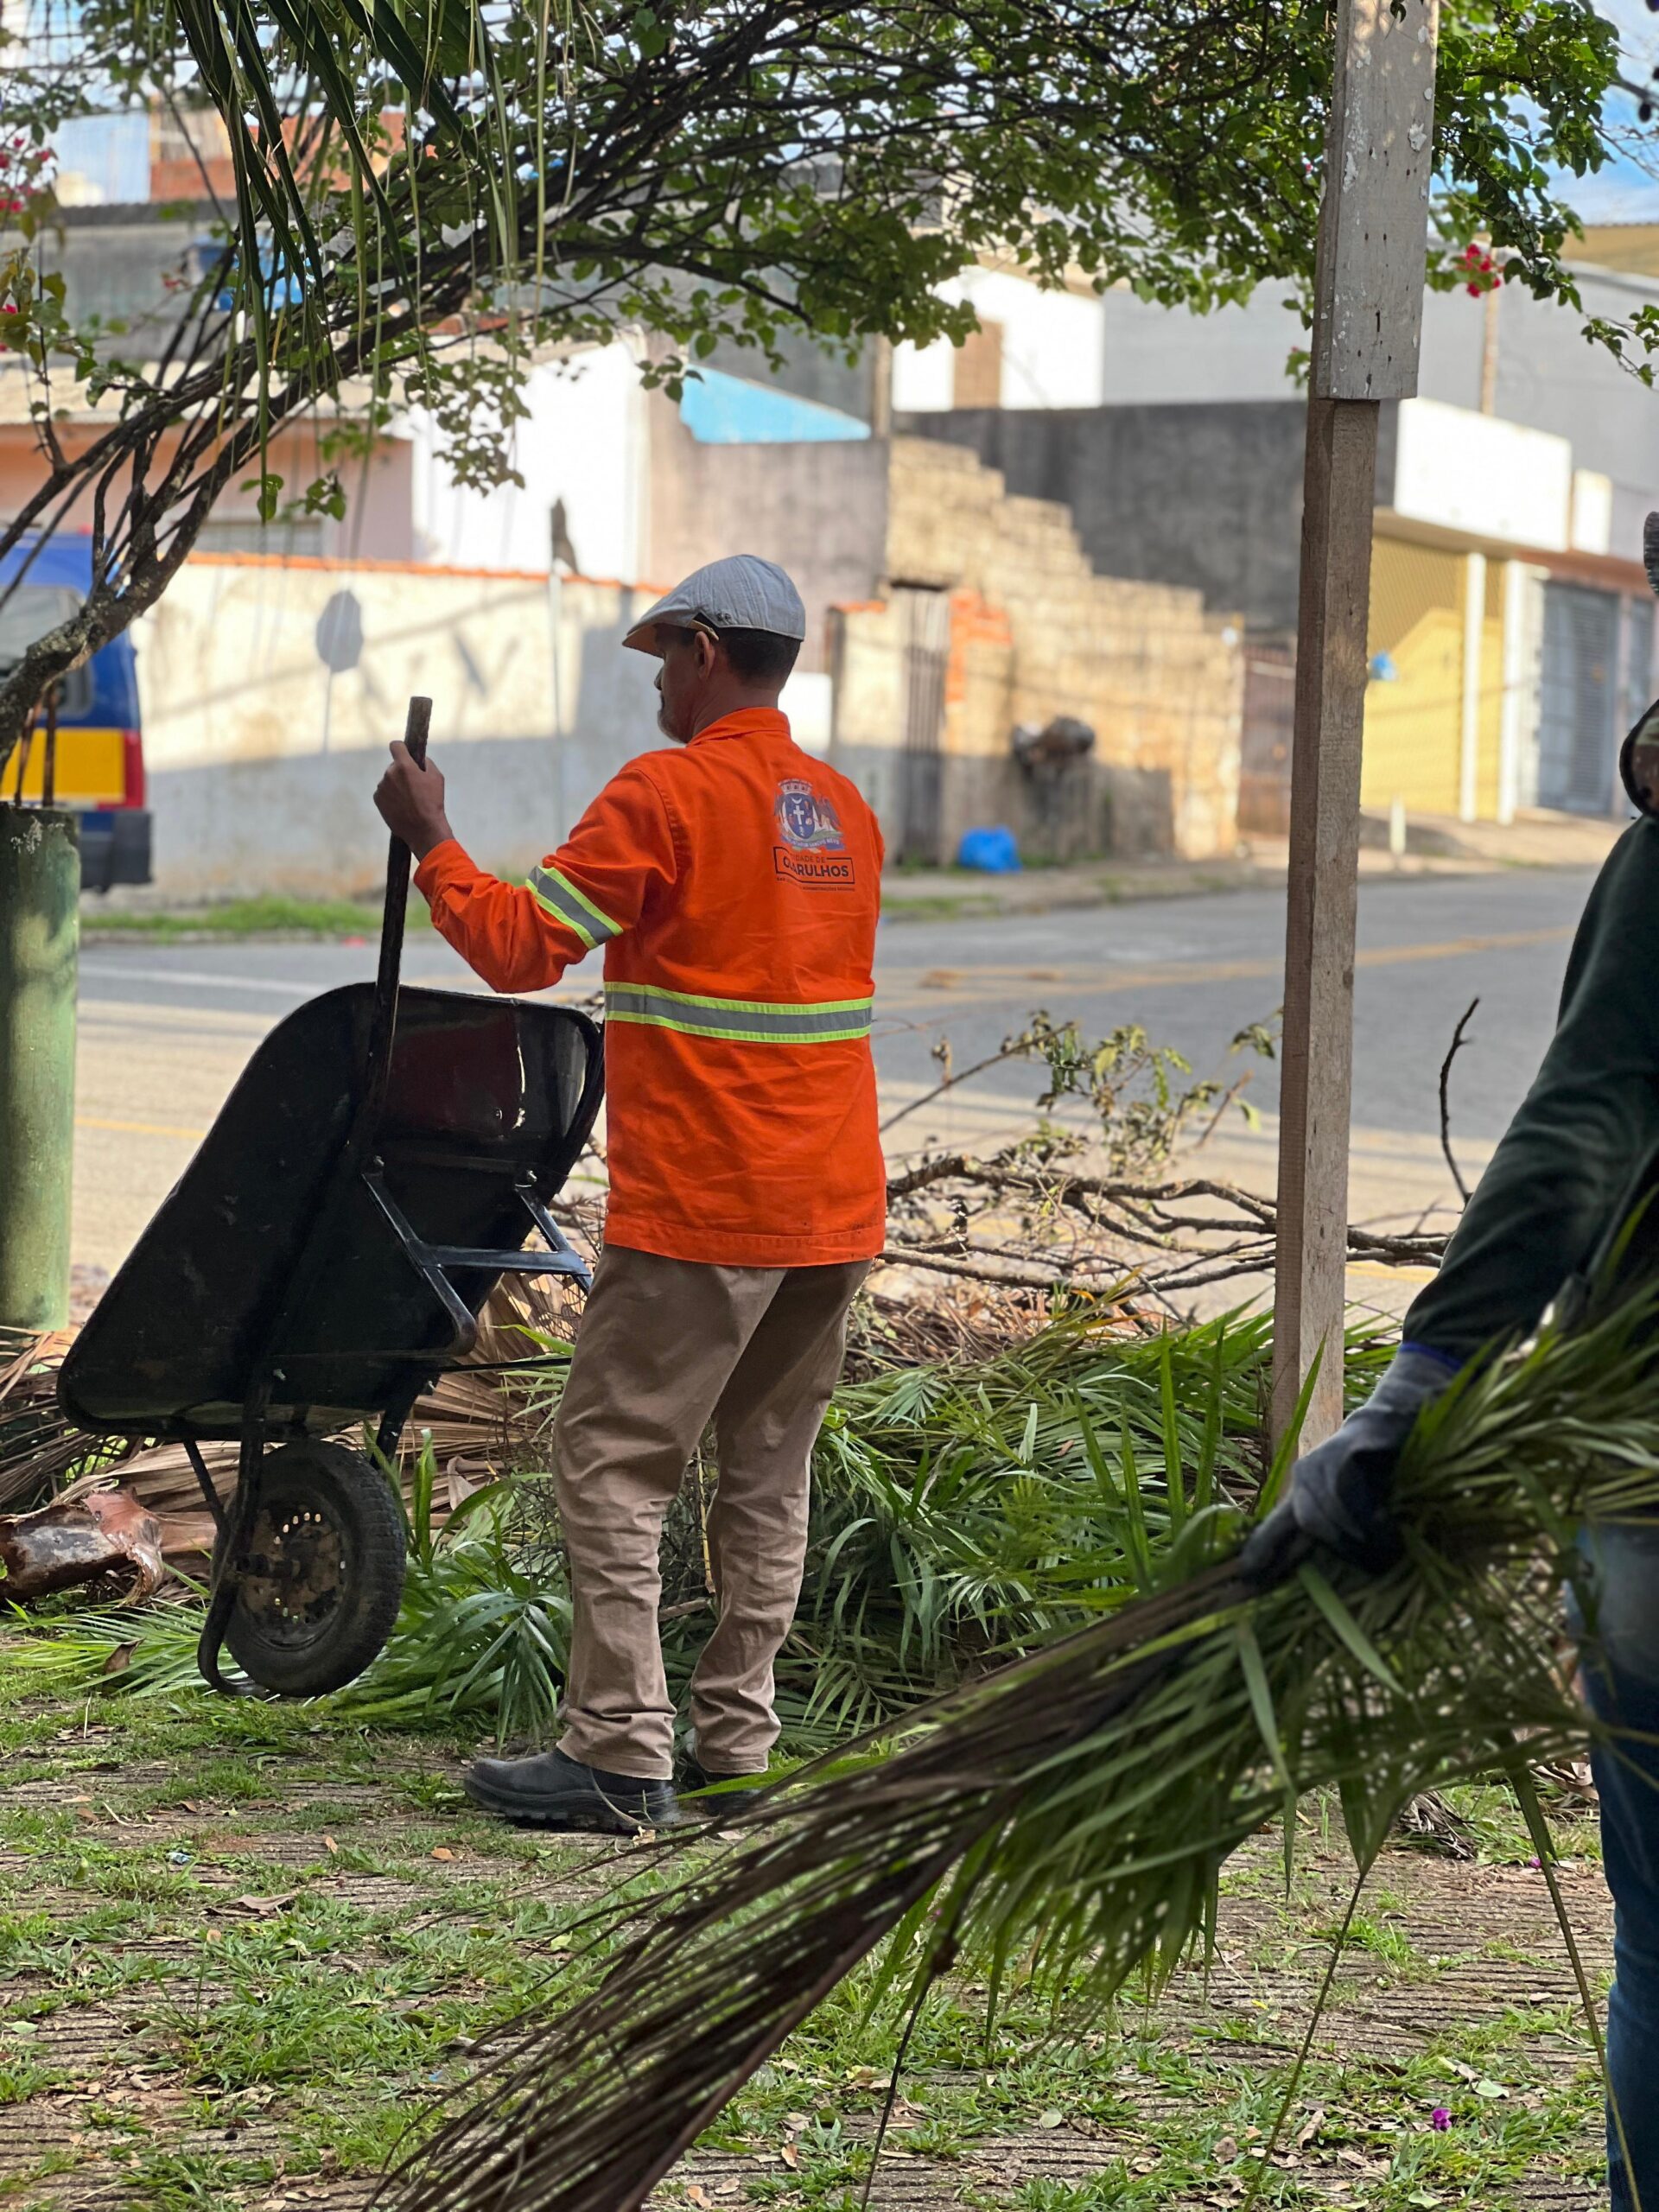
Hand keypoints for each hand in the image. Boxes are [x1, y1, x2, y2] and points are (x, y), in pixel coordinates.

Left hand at [374, 741, 452, 859]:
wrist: (423, 829)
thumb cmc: (432, 803)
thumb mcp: (437, 778)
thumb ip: (426, 762)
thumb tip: (420, 759)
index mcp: (404, 766)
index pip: (395, 745)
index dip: (401, 748)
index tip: (404, 753)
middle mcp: (389, 774)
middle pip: (394, 766)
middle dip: (402, 772)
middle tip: (414, 787)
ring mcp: (381, 787)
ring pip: (389, 780)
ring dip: (396, 785)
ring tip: (409, 800)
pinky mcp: (377, 800)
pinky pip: (384, 792)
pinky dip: (391, 796)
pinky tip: (402, 806)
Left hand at [1238, 1348, 1454, 1585]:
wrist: (1404, 1417)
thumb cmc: (1386, 1470)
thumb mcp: (1363, 1507)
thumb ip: (1346, 1533)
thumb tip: (1345, 1573)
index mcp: (1305, 1494)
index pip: (1275, 1527)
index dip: (1261, 1551)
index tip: (1246, 1578)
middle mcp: (1306, 1475)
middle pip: (1311, 1525)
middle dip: (1344, 1550)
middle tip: (1378, 1564)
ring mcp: (1324, 1459)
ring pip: (1331, 1512)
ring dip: (1360, 1538)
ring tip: (1388, 1548)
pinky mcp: (1348, 1447)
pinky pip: (1349, 1490)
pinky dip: (1369, 1515)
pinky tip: (1387, 1521)